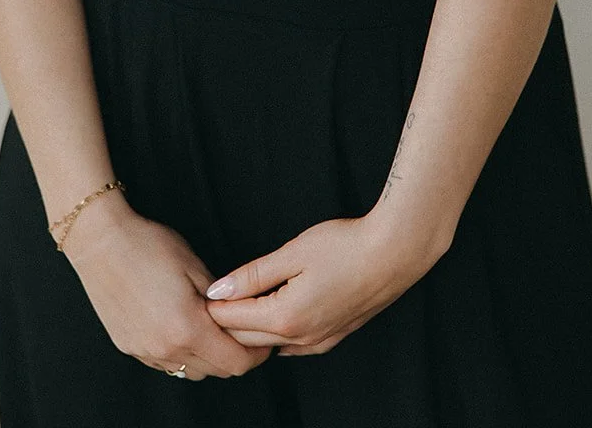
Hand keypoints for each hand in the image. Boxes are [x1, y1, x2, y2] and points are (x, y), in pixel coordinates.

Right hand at [63, 196, 274, 380]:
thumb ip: (220, 298)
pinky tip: (182, 327)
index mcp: (187, 328)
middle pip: (215, 371)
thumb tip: (238, 316)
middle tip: (243, 331)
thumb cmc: (148, 245)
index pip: (235, 362)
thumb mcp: (193, 264)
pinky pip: (166, 363)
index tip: (264, 341)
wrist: (99, 241)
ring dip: (208, 357)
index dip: (256, 355)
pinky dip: (182, 353)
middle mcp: (165, 348)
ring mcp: (145, 351)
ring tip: (213, 327)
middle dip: (235, 355)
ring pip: (190, 371)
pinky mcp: (129, 346)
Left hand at [202, 212, 430, 356]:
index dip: (213, 307)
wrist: (395, 253)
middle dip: (226, 322)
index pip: (235, 321)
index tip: (196, 293)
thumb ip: (254, 274)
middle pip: (248, 339)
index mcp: (286, 317)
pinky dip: (275, 333)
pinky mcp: (334, 336)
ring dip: (250, 330)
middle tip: (207, 302)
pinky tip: (271, 316)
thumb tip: (219, 288)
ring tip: (235, 305)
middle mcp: (301, 338)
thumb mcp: (293, 253)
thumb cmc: (345, 245)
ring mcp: (320, 340)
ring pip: (271, 344)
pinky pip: (294, 345)